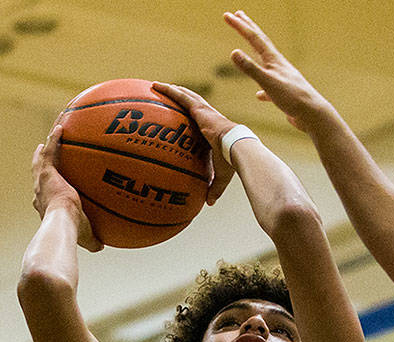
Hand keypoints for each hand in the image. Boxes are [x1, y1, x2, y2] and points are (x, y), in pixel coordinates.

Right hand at [32, 123, 101, 252]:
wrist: (63, 225)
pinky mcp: (47, 173)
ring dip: (49, 143)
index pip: (44, 192)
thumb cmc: (73, 234)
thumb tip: (102, 246)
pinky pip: (52, 151)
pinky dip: (55, 139)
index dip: (45, 185)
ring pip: (43, 157)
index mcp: (47, 205)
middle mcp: (41, 191)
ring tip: (56, 129)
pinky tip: (62, 127)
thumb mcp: (85, 238)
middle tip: (45, 150)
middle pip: (40, 171)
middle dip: (42, 160)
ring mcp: (42, 180)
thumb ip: (92, 240)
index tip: (49, 178)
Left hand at [151, 81, 233, 205]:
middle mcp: (208, 117)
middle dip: (180, 97)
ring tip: (158, 86)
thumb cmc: (231, 161)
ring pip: (185, 96)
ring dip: (172, 90)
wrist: (236, 148)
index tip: (184, 113)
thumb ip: (213, 188)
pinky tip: (156, 85)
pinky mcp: (199, 109)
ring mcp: (204, 111)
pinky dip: (168, 90)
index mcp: (213, 130)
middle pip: (192, 103)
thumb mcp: (221, 176)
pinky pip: (180, 97)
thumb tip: (208, 204)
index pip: (201, 120)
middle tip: (168, 93)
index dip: (192, 114)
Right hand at [224, 10, 332, 131]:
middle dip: (248, 27)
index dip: (239, 26)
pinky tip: (259, 95)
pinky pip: (270, 88)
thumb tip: (234, 52)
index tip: (227, 15)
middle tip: (239, 14)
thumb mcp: (268, 82)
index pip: (253, 37)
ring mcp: (282, 78)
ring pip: (265, 62)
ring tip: (249, 47)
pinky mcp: (284, 94)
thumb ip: (251, 68)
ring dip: (255, 53)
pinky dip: (262, 89)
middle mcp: (278, 65)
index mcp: (274, 60)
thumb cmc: (292, 97)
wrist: (313, 114)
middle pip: (261, 42)